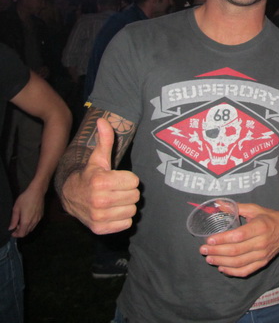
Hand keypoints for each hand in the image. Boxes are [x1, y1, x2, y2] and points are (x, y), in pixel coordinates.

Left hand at [9, 186, 44, 237]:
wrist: (37, 192)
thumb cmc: (25, 199)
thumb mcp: (16, 208)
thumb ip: (14, 220)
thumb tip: (11, 228)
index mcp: (26, 221)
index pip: (22, 234)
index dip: (16, 235)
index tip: (12, 232)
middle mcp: (33, 222)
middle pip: (27, 232)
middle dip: (20, 232)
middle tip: (15, 227)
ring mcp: (38, 219)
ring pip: (31, 228)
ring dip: (26, 229)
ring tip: (20, 223)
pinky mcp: (41, 216)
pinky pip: (35, 224)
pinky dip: (30, 225)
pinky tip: (27, 219)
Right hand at [60, 118, 139, 234]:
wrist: (71, 197)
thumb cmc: (90, 175)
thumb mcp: (98, 158)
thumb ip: (105, 140)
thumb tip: (104, 120)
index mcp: (101, 182)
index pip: (134, 181)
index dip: (127, 179)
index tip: (116, 178)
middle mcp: (99, 200)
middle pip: (135, 196)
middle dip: (128, 192)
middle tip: (116, 189)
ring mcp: (99, 217)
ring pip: (132, 210)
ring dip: (126, 205)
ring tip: (114, 200)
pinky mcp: (100, 229)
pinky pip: (127, 224)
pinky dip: (122, 219)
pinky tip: (112, 211)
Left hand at [200, 203, 278, 276]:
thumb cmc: (269, 217)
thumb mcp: (255, 209)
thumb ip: (236, 207)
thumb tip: (218, 204)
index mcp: (260, 227)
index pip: (238, 236)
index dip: (222, 239)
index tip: (209, 239)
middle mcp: (262, 242)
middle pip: (236, 251)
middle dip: (217, 251)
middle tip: (203, 250)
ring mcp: (263, 255)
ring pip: (239, 263)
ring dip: (221, 262)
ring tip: (209, 258)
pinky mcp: (263, 263)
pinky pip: (246, 271)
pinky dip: (232, 272)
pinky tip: (221, 268)